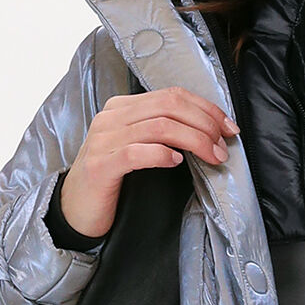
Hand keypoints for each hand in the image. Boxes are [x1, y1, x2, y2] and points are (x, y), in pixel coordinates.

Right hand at [57, 90, 238, 238]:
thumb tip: (206, 132)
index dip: (205, 108)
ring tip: (212, 156)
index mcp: (122, 108)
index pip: (171, 95)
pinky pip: (136, 153)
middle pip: (168, 106)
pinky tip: (177, 162)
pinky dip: (161, 154)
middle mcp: (111, 117)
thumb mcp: (137, 148)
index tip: (228, 127)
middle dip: (204, 123)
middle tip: (223, 145)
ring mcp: (104, 140)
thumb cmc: (112, 180)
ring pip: (158, 126)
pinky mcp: (101, 166)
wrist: (75, 210)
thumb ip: (162, 134)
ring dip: (193, 140)